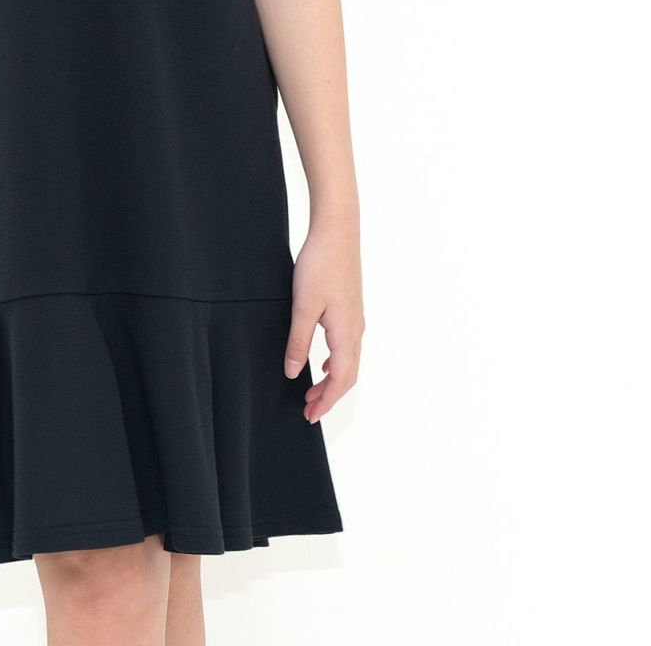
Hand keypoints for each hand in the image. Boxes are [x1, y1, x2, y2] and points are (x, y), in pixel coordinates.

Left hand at [283, 219, 363, 423]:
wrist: (337, 233)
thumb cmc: (320, 266)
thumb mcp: (303, 306)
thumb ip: (298, 341)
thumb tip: (293, 373)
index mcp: (346, 334)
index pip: (340, 380)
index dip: (326, 401)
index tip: (310, 416)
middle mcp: (356, 330)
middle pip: (348, 375)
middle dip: (329, 396)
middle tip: (308, 410)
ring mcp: (355, 319)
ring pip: (349, 361)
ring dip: (332, 380)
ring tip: (313, 392)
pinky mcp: (350, 308)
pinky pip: (347, 346)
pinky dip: (337, 362)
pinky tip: (324, 362)